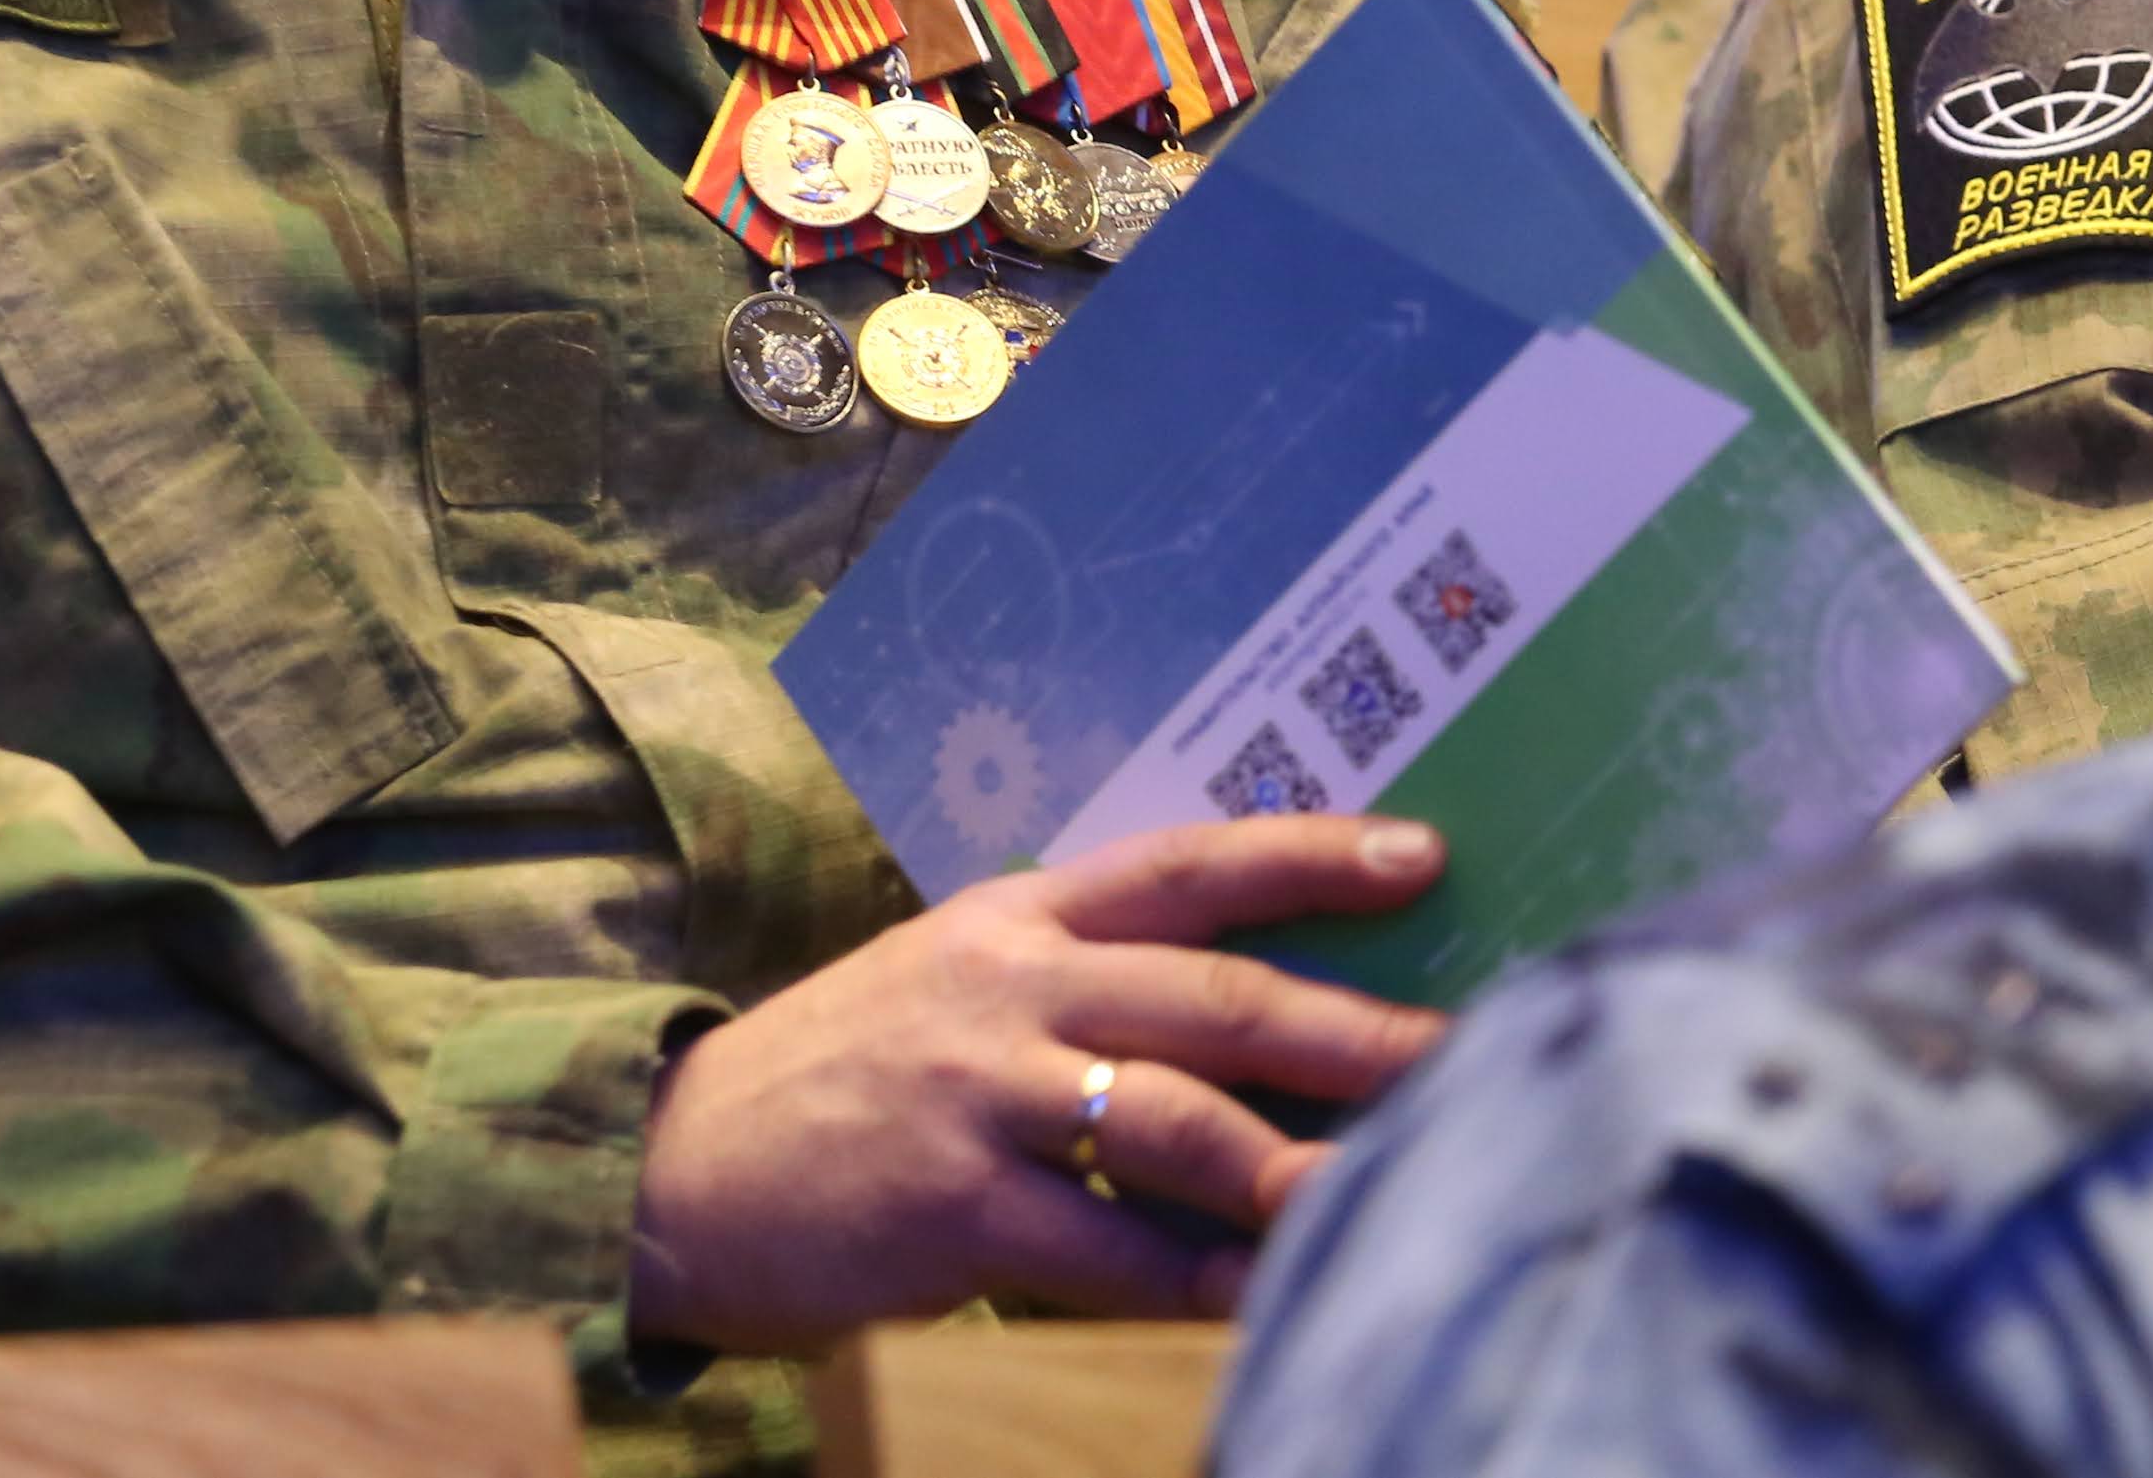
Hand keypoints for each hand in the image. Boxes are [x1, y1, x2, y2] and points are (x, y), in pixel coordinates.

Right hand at [626, 813, 1448, 1353]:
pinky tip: (1270, 1299)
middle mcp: (1006, 987)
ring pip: (1178, 1120)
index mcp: (1014, 920)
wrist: (676, 1169)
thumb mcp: (950, 988)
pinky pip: (1111, 1249)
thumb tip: (1243, 1008)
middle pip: (1215, 994)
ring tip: (1403, 1184)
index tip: (1426, 857)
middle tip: (1476, 1051)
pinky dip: (1201, 1280)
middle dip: (1360, 1028)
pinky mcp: (954, 1207)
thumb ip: (1075, 983)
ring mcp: (980, 1094)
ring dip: (1302, 1161)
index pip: (1184, 864)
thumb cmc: (838, 1085)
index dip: (1310, 854)